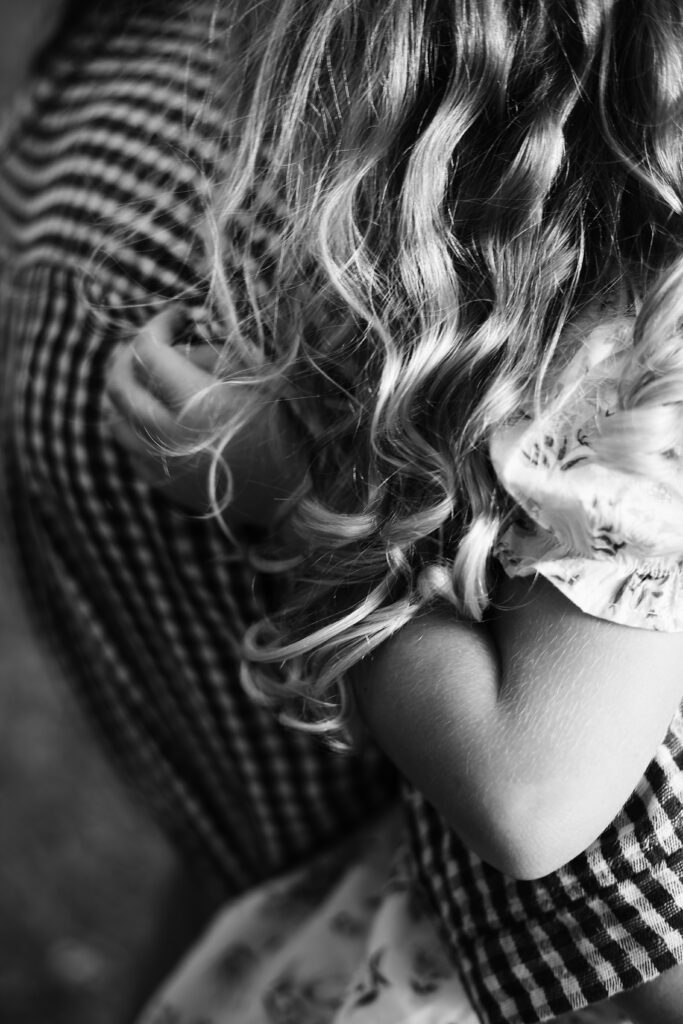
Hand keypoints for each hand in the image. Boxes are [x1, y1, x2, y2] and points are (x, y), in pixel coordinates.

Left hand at [104, 307, 309, 525]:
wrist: (294, 500)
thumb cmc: (287, 433)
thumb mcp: (262, 381)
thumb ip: (216, 356)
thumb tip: (185, 341)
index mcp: (197, 403)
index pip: (147, 350)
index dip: (158, 324)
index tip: (177, 317)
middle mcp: (169, 434)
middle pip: (118, 383)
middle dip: (128, 353)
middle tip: (151, 341)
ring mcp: (161, 464)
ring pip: (114, 418)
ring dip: (126, 391)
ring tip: (148, 378)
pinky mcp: (163, 486)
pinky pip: (129, 448)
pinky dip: (134, 426)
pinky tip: (157, 417)